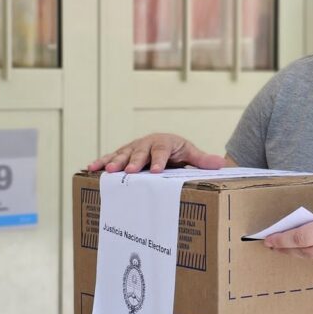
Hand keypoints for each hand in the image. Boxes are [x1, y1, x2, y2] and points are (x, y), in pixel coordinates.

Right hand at [87, 133, 225, 173]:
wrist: (166, 145)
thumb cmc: (178, 151)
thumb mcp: (191, 154)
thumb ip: (202, 160)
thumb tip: (221, 164)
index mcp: (164, 142)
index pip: (161, 150)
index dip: (158, 160)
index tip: (156, 171)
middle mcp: (146, 143)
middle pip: (139, 152)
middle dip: (133, 161)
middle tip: (128, 171)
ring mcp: (133, 148)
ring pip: (123, 153)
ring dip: (114, 162)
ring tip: (107, 171)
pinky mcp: (123, 155)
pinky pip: (111, 157)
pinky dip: (101, 161)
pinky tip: (91, 168)